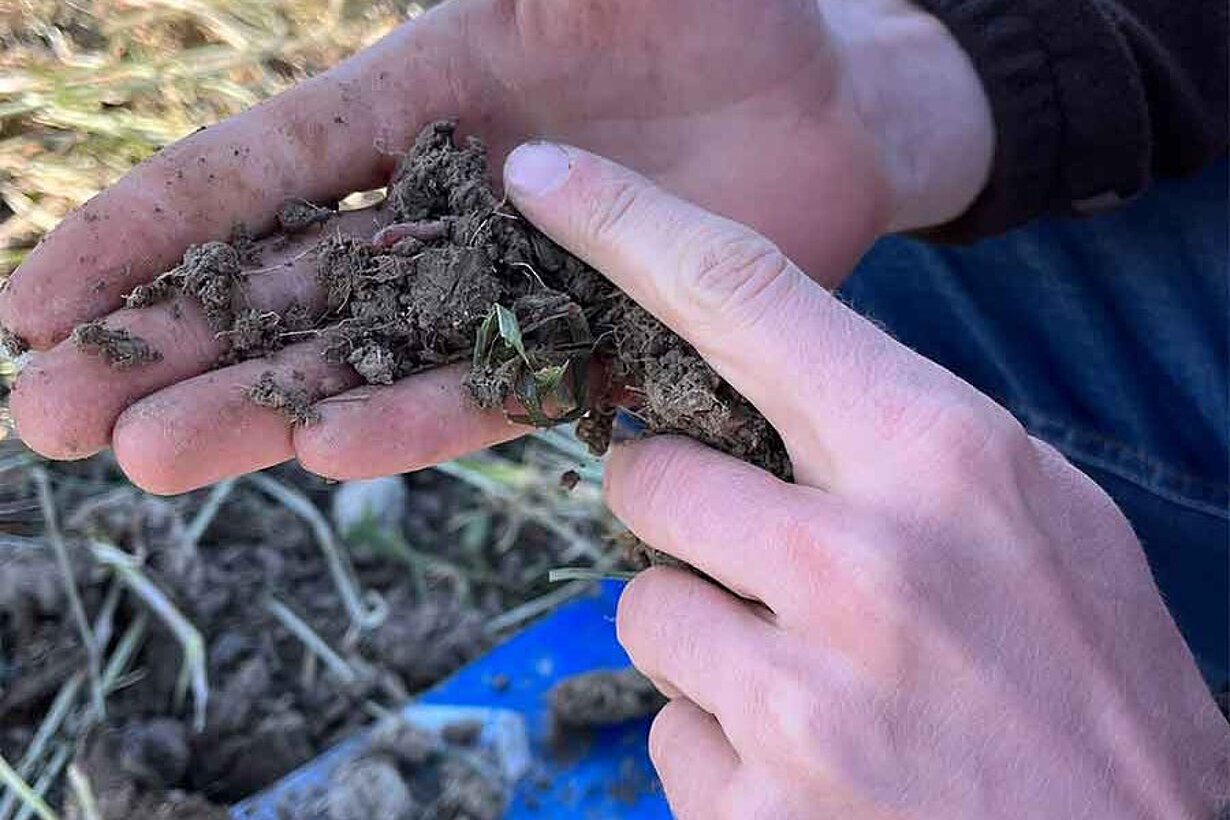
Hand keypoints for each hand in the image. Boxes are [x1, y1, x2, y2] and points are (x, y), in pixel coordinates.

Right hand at [2, 0, 990, 491]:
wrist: (831, 103)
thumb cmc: (724, 4)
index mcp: (424, 91)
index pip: (257, 165)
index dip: (143, 228)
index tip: (33, 299)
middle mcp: (445, 196)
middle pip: (282, 278)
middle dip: (167, 343)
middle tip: (49, 418)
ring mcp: (508, 278)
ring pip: (362, 350)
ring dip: (257, 404)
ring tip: (150, 458)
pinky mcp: (584, 340)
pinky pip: (488, 386)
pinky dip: (414, 417)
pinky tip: (324, 450)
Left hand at [501, 143, 1229, 817]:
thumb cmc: (1092, 681)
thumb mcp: (1038, 515)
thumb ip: (898, 442)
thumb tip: (763, 389)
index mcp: (938, 459)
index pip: (746, 297)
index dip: (625, 225)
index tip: (542, 181)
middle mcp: (859, 564)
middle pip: (646, 473)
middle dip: (682, 507)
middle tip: (765, 554)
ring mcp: (801, 698)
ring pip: (641, 607)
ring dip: (704, 633)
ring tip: (814, 675)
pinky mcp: (754, 809)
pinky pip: (667, 731)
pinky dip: (722, 740)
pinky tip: (815, 761)